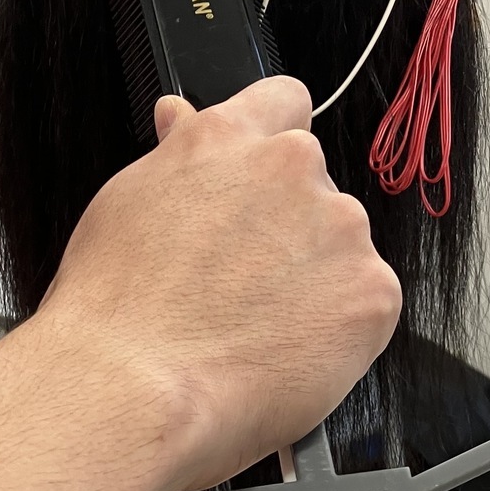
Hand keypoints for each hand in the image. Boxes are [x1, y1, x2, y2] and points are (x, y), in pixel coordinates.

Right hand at [39, 77, 401, 490]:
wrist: (135, 387)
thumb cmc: (116, 312)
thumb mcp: (128, 204)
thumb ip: (176, 157)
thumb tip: (183, 117)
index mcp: (228, 139)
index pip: (284, 103)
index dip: (275, 143)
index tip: (265, 183)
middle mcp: (291, 168)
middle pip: (315, 189)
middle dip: (291, 232)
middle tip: (243, 289)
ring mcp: (339, 228)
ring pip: (345, 251)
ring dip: (318, 282)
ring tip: (258, 332)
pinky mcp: (372, 291)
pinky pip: (369, 307)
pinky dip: (341, 334)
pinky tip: (288, 355)